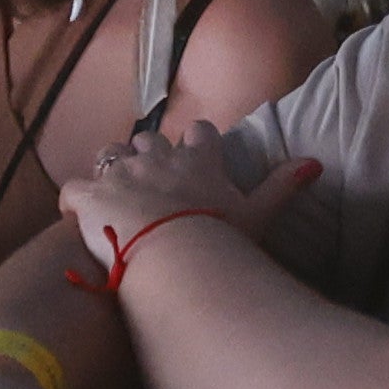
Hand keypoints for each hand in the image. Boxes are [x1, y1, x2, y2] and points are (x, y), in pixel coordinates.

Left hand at [65, 132, 307, 283]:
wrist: (173, 255)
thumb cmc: (220, 237)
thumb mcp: (260, 213)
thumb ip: (284, 185)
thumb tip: (316, 162)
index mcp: (199, 158)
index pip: (200, 132)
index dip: (197, 142)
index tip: (196, 155)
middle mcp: (158, 156)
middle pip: (149, 139)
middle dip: (148, 154)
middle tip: (151, 182)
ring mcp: (120, 173)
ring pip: (110, 155)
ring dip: (111, 169)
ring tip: (114, 194)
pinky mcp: (89, 196)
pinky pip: (73, 188)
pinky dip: (74, 198)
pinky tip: (76, 213)